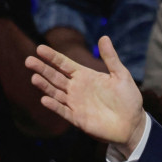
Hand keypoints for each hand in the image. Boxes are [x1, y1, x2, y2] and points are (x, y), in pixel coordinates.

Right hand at [27, 36, 144, 150]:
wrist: (133, 124)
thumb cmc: (128, 98)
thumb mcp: (121, 75)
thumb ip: (111, 58)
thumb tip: (104, 37)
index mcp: (86, 76)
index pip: (64, 64)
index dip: (53, 57)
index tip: (40, 48)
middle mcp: (77, 88)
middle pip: (56, 77)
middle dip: (43, 69)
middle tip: (29, 61)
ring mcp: (76, 103)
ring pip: (56, 93)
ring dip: (45, 86)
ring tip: (34, 77)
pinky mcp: (78, 118)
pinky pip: (63, 111)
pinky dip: (54, 106)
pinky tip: (45, 99)